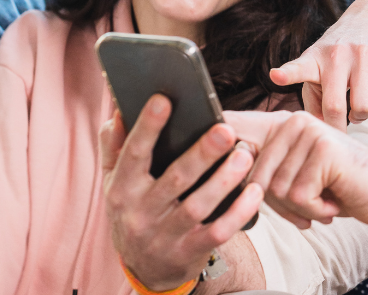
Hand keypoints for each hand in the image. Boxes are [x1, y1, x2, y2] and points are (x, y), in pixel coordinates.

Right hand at [100, 95, 262, 290]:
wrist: (144, 268)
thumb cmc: (134, 209)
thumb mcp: (115, 181)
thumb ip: (114, 146)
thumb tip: (118, 112)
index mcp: (122, 188)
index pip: (133, 154)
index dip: (147, 127)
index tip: (164, 99)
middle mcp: (141, 212)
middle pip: (175, 179)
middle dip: (201, 154)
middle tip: (226, 130)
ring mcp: (165, 235)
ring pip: (198, 206)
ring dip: (224, 180)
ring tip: (244, 155)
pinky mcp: (189, 251)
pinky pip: (217, 232)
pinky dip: (238, 212)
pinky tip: (254, 191)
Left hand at [225, 110, 367, 229]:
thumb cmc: (340, 188)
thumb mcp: (298, 178)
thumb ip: (269, 173)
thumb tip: (229, 174)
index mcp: (285, 124)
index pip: (247, 158)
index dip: (250, 184)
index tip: (260, 188)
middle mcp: (295, 120)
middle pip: (259, 180)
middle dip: (283, 205)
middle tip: (310, 205)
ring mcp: (311, 131)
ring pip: (279, 190)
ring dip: (303, 208)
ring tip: (325, 198)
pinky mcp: (324, 149)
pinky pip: (301, 196)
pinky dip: (317, 209)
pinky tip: (335, 200)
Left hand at [270, 13, 367, 131]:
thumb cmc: (338, 54)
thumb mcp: (318, 69)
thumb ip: (313, 101)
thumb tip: (320, 130)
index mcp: (315, 59)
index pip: (298, 67)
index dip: (287, 74)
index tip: (276, 76)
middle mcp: (337, 55)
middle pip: (334, 105)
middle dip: (337, 127)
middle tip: (340, 129)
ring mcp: (364, 54)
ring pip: (363, 105)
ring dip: (361, 118)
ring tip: (357, 113)